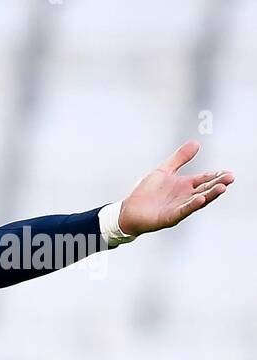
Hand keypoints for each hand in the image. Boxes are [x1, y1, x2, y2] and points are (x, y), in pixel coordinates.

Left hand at [118, 140, 234, 235]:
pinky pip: (183, 211)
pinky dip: (191, 205)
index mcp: (185, 185)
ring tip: (222, 188)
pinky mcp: (169, 217)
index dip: (216, 176)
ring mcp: (179, 207)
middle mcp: (185, 196)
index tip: (228, 173)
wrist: (128, 210)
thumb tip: (196, 142)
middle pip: (205, 189)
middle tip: (230, 178)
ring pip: (198, 200)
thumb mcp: (163, 170)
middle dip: (218, 184)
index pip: (205, 179)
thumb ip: (179, 158)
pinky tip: (200, 199)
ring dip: (210, 195)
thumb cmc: (146, 192)